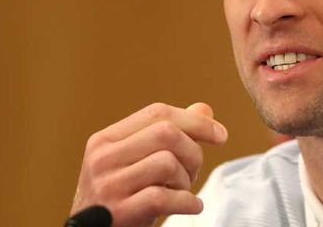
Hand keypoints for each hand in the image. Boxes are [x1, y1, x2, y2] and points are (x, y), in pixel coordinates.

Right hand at [70, 102, 227, 226]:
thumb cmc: (123, 197)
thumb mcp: (140, 162)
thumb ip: (170, 135)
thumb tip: (204, 110)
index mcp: (105, 139)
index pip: (157, 113)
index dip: (195, 121)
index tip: (220, 135)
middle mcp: (102, 158)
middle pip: (166, 133)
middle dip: (193, 152)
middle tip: (193, 172)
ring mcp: (107, 185)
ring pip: (167, 163)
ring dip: (186, 180)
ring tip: (181, 191)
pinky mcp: (117, 212)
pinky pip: (163, 197)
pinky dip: (187, 202)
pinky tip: (191, 206)